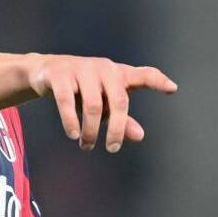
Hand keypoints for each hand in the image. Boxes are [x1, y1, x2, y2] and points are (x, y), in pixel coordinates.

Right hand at [26, 54, 176, 152]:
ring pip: (93, 105)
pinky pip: (67, 101)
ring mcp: (80, 69)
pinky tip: (73, 134)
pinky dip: (71, 120)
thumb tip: (140, 136)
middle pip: (118, 101)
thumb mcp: (102, 104)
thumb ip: (121, 119)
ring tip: (87, 145)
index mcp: (117, 74)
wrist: (45, 72)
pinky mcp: (59, 74)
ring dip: (91, 130)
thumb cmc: (82, 90)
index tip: (173, 88)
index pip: (143, 75)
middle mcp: (103, 68)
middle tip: (112, 148)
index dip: (157, 81)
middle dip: (117, 128)